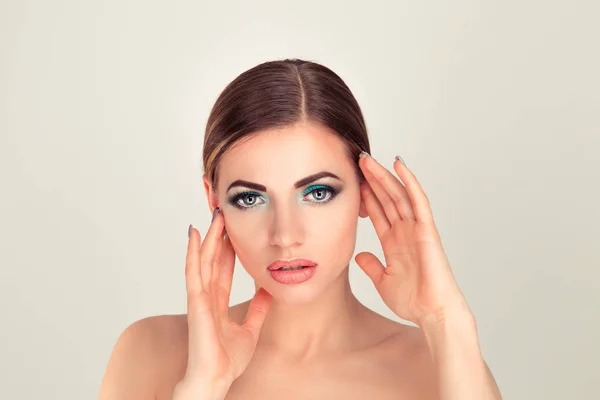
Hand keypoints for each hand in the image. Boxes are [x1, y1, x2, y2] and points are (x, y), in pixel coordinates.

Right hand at [175, 208, 272, 395]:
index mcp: (218, 301)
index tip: (233, 229)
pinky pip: (193, 271)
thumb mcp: (251, 329)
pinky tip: (194, 234)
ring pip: (203, 259)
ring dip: (208, 236)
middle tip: (224, 212)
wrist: (216, 379)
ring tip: (214, 215)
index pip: (223, 267)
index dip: (227, 248)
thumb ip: (259, 309)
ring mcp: (199, 297)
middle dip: (218, 236)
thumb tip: (269, 290)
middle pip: (213, 258)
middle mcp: (207, 295)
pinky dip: (192, 251)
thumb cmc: (227, 360)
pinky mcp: (196, 302)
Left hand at [355, 154, 470, 326]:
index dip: (366, 195)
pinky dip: (409, 181)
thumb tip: (359, 256)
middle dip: (371, 179)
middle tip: (358, 160)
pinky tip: (398, 165)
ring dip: (383, 176)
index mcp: (393, 242)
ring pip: (397, 194)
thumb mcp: (383, 281)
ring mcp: (416, 228)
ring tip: (368, 160)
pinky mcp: (427, 229)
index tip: (353, 180)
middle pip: (386, 198)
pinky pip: (417, 200)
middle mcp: (404, 231)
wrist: (432, 313)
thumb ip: (372, 266)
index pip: (377, 212)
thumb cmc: (413, 300)